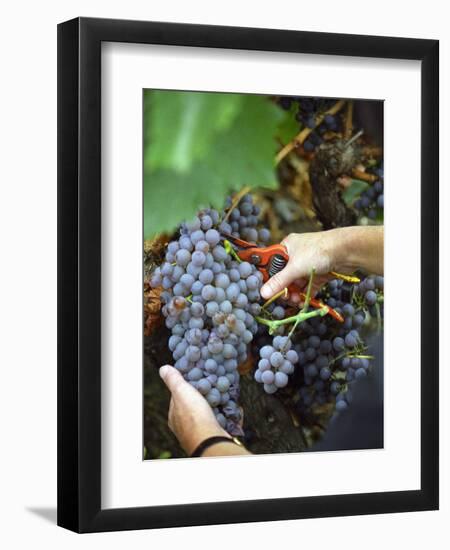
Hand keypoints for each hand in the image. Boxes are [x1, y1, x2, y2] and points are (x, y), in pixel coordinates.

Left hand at [159, 365, 227, 454]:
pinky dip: (230, 415)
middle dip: (205, 395)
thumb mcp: (181, 391)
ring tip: (226, 393)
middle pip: (196, 406)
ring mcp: (202, 431)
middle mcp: (186, 426)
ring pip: (211, 415)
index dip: (186, 386)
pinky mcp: (217, 436)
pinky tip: (236, 409)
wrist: (211, 440)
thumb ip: (173, 380)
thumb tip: (164, 369)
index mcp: (175, 416)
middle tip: (214, 383)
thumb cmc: (194, 416)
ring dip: (220, 405)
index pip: (178, 397)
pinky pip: (225, 422)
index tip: (196, 377)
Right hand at [260, 226, 383, 300]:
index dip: (270, 279)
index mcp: (287, 247)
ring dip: (295, 294)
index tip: (269, 292)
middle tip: (285, 299)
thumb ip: (279, 281)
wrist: (347, 250)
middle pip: (285, 276)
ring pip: (297, 283)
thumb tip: (263, 293)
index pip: (272, 264)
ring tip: (296, 302)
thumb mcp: (295, 267)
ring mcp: (308, 265)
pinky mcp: (319, 273)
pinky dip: (306, 294)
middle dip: (285, 289)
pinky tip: (303, 302)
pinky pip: (308, 286)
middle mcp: (296, 255)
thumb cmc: (319, 251)